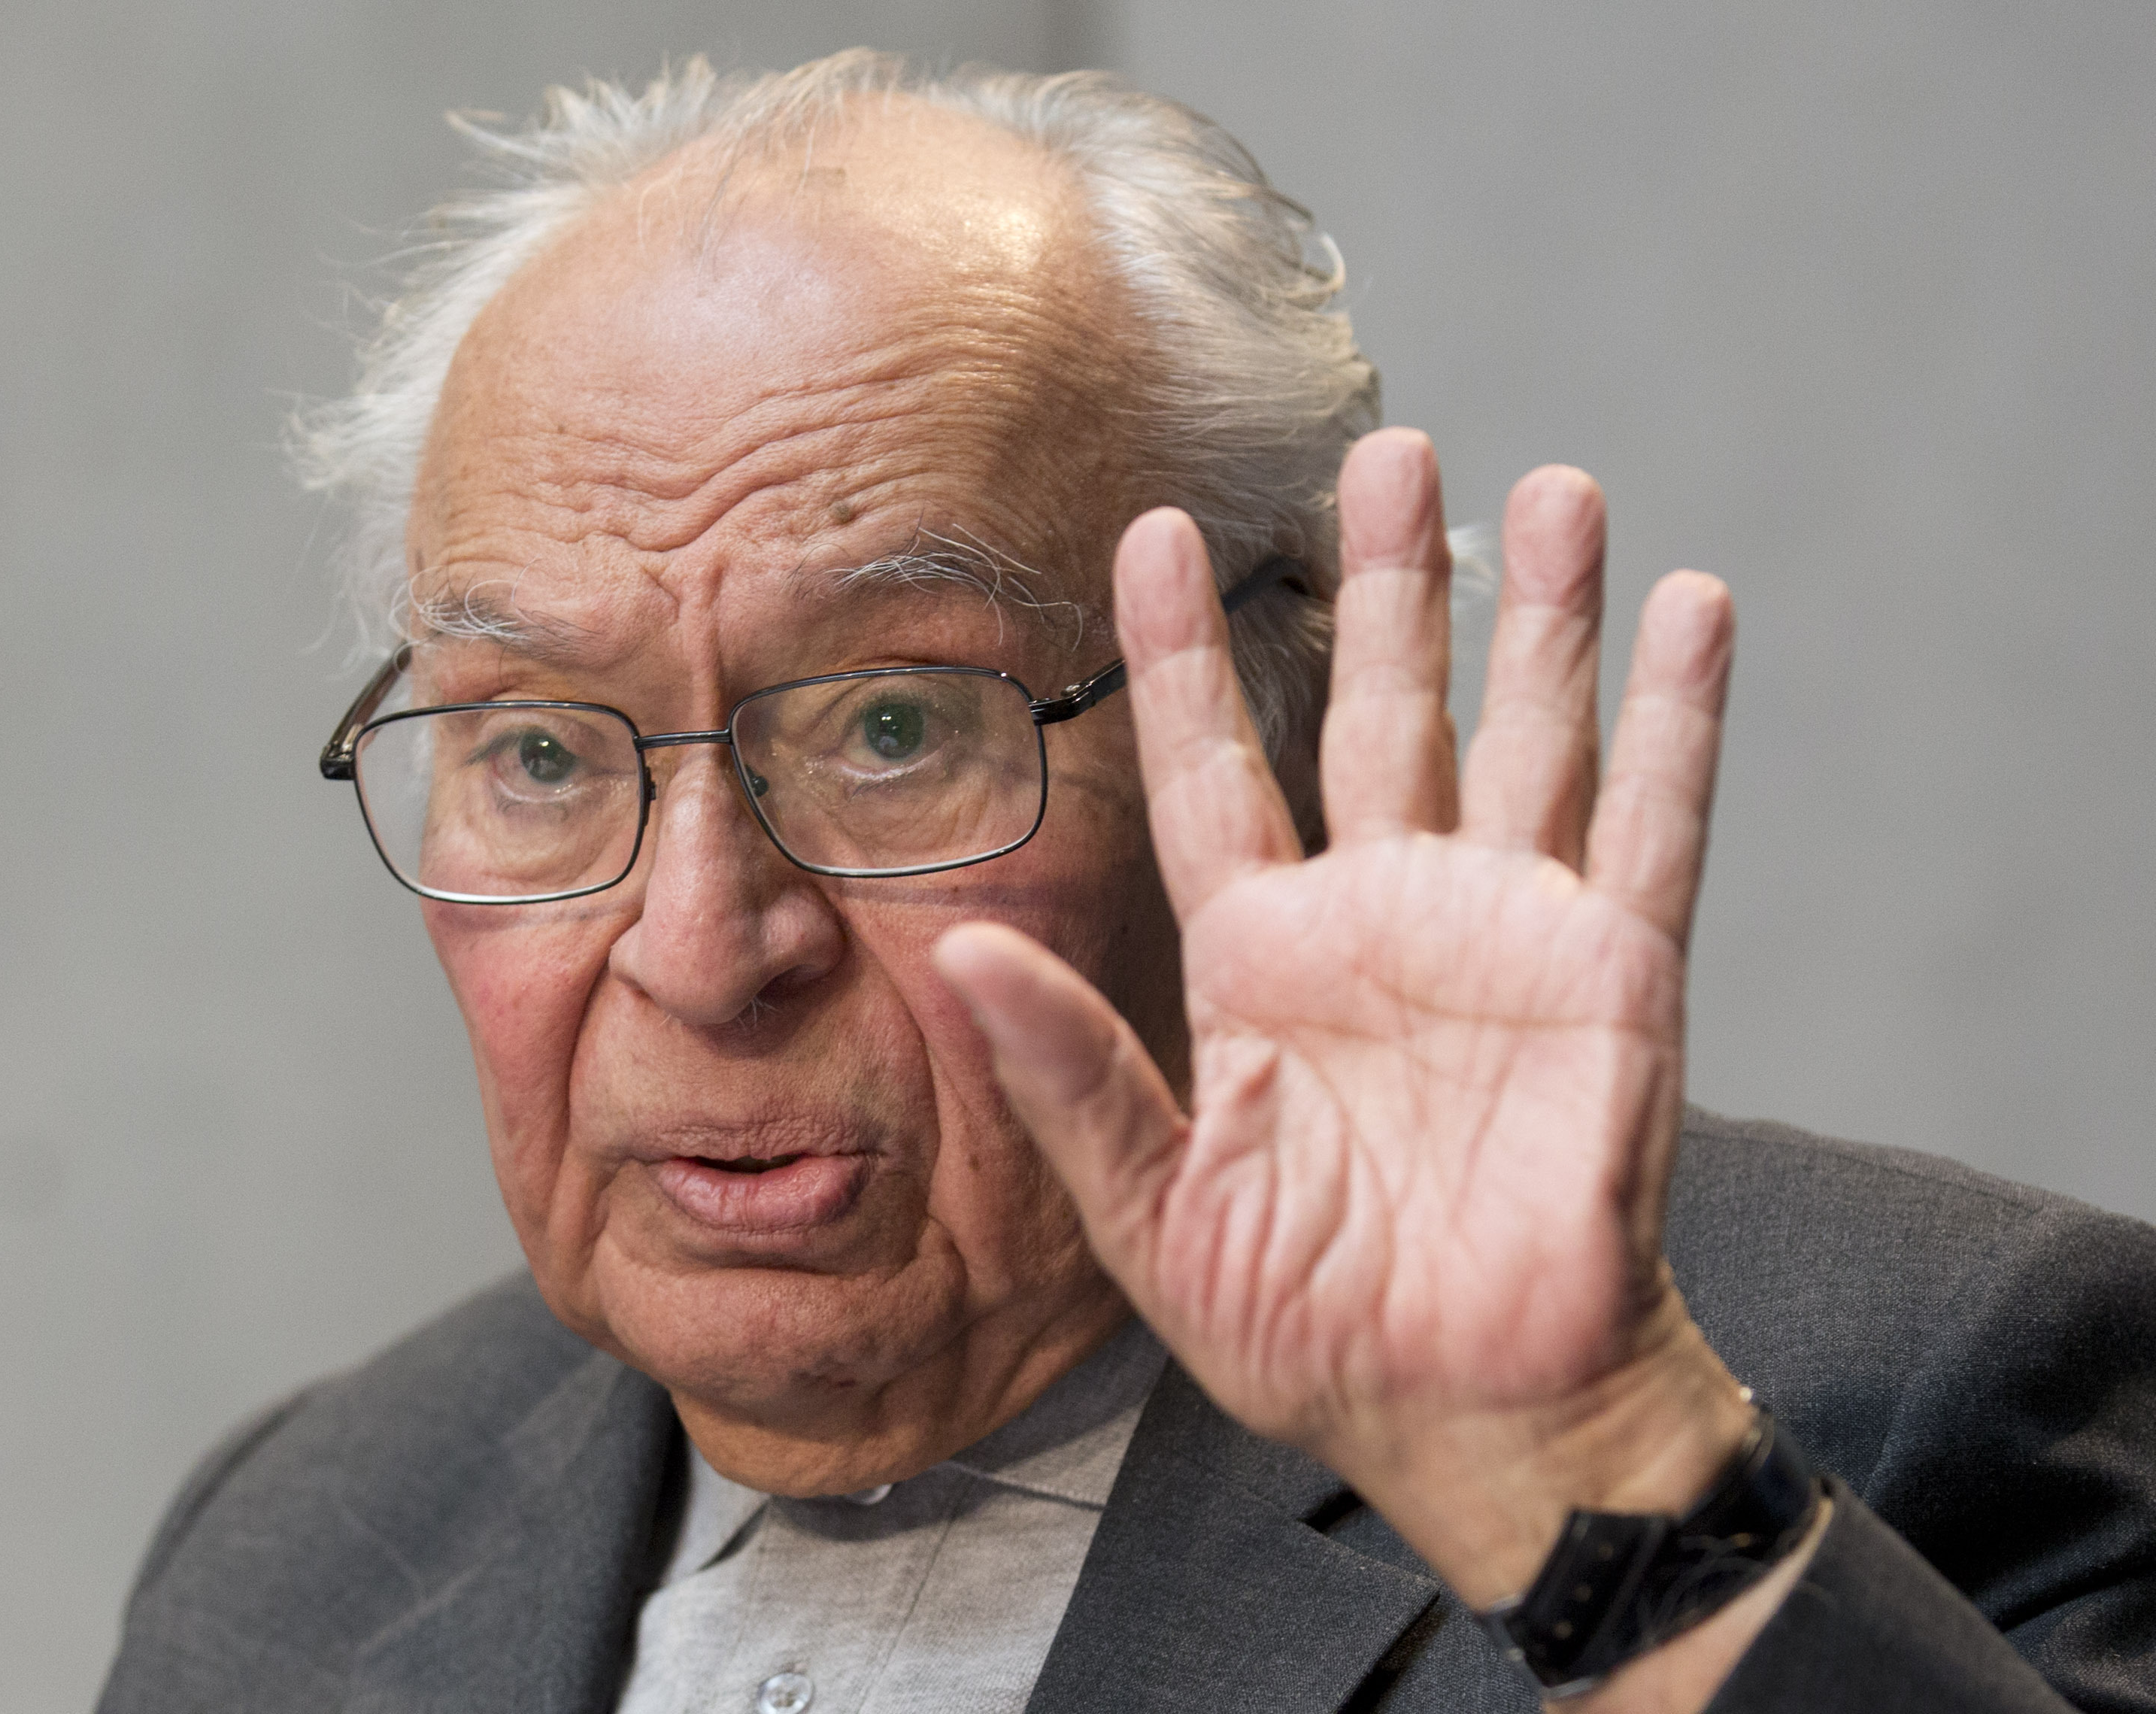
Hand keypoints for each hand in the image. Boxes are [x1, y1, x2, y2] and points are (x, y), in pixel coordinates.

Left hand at [935, 429, 1757, 1611]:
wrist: (1463, 1408)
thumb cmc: (1303, 1325)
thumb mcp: (1157, 1210)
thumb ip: (1071, 1075)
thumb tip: (964, 959)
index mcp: (1259, 957)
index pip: (1212, 770)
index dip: (1185, 653)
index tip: (1157, 532)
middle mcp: (1381, 917)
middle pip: (1381, 711)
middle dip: (1386, 584)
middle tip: (1387, 450)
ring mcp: (1504, 935)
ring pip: (1524, 736)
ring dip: (1540, 616)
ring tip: (1548, 489)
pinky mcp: (1614, 976)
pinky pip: (1651, 828)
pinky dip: (1678, 723)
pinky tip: (1694, 611)